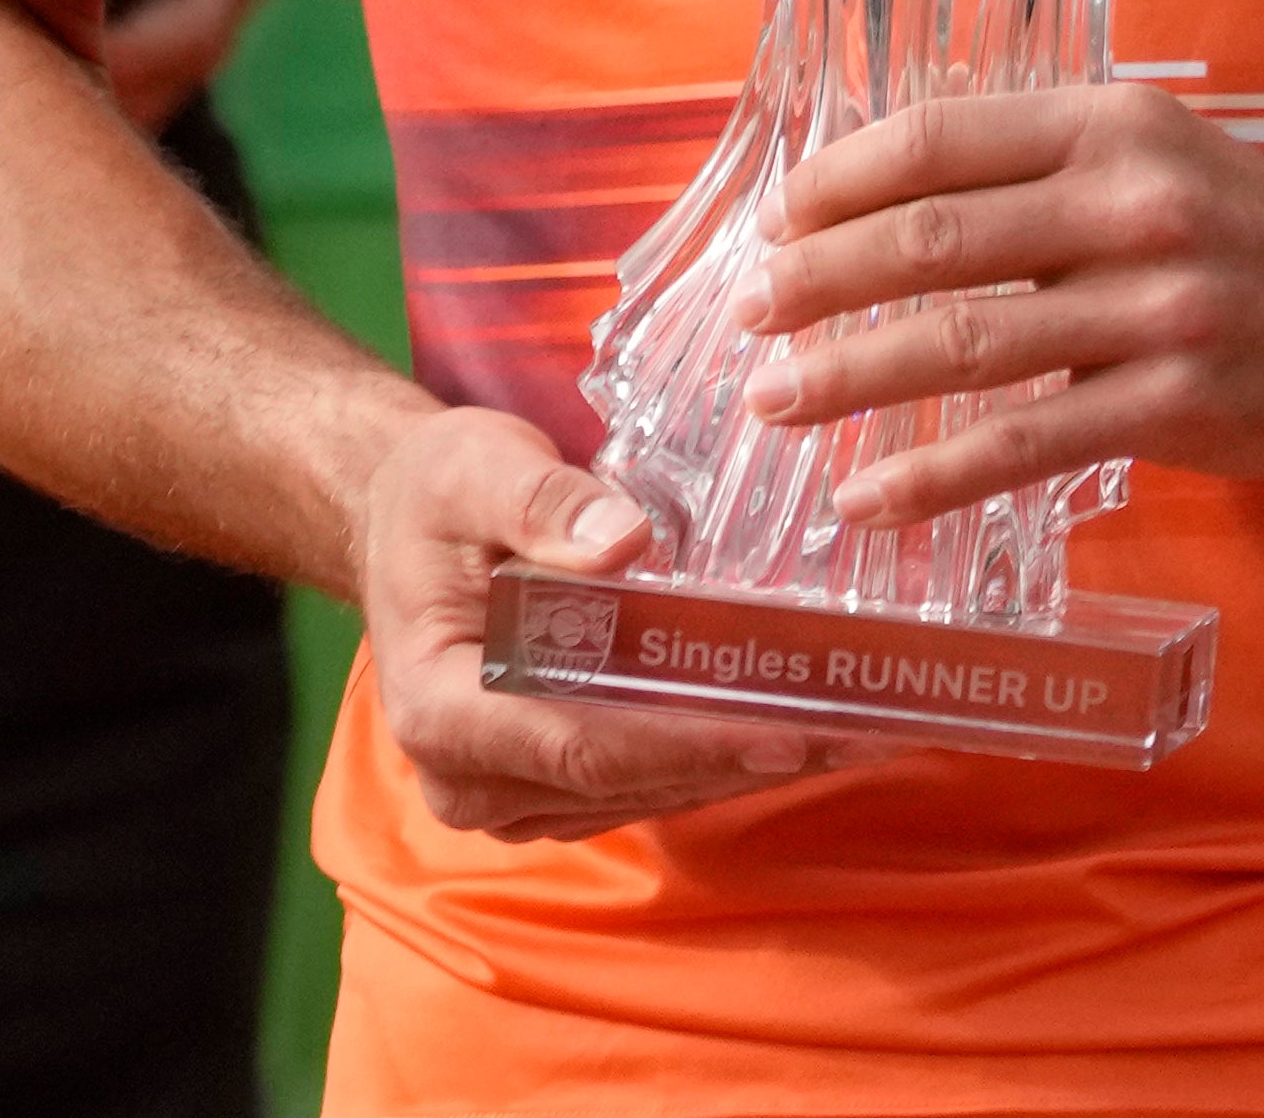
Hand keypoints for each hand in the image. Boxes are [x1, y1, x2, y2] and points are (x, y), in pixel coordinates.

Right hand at [359, 404, 864, 839]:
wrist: (399, 523)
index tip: (785, 731)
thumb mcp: (474, 470)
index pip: (582, 744)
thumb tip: (624, 541)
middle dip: (745, 758)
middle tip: (864, 732)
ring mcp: (509, 791)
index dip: (688, 743)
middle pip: (627, 779)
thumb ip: (543, 504)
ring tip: (859, 732)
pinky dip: (716, 757)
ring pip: (644, 792)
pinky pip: (640, 782)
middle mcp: (469, 777)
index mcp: (441, 711)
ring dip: (745, 766)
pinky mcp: (546, 783)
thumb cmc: (434, 493)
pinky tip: (801, 728)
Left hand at [735, 85, 1263, 523]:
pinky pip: (1021, 444)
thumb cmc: (1248, 231)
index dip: (837, 183)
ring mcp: (1158, 307)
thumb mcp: (1154, 154)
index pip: (940, 140)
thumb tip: (873, 200)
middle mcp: (1135, 204)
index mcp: (1114, 126)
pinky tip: (864, 498)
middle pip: (933, 239)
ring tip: (774, 402)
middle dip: (815, 283)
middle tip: (745, 318)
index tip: (773, 224)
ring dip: (846, 377)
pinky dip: (927, 476)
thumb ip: (1034, 169)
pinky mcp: (1175, 403)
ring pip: (963, 344)